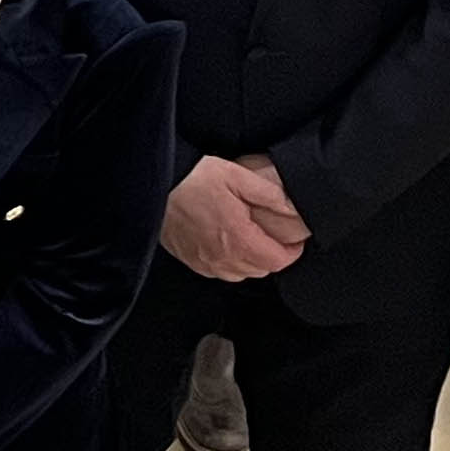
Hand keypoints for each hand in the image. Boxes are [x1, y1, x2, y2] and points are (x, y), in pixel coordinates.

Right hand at [162, 155, 305, 281]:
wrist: (154, 184)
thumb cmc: (193, 179)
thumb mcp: (238, 176)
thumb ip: (269, 194)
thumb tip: (291, 207)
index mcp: (239, 239)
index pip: (278, 261)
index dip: (292, 252)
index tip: (294, 241)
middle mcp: (222, 258)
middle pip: (260, 270)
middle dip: (272, 256)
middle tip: (275, 237)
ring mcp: (204, 262)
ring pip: (240, 274)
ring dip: (251, 262)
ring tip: (252, 241)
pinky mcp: (190, 259)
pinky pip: (218, 272)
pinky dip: (229, 263)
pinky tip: (227, 244)